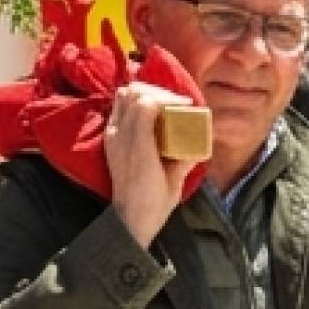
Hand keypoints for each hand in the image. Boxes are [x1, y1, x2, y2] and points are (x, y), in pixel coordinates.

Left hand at [103, 82, 202, 247]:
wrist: (129, 218)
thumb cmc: (155, 202)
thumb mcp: (175, 180)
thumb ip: (185, 158)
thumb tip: (199, 142)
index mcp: (139, 145)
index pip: (146, 103)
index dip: (167, 97)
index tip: (186, 105)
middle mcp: (121, 135)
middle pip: (132, 92)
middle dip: (157, 91)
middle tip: (175, 102)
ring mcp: (112, 135)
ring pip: (122, 96)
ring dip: (143, 94)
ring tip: (162, 104)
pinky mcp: (109, 138)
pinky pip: (118, 109)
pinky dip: (134, 103)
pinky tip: (150, 114)